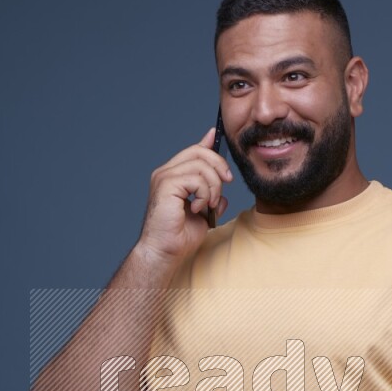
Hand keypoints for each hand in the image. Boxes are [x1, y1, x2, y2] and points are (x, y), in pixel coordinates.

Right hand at [137, 126, 233, 265]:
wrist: (164, 252)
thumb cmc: (179, 237)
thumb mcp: (203, 214)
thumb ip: (210, 199)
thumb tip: (224, 194)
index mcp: (172, 177)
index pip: (192, 151)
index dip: (208, 143)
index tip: (218, 138)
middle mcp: (166, 173)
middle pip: (198, 152)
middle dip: (219, 165)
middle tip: (227, 183)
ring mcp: (164, 178)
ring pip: (200, 165)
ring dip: (213, 186)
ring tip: (210, 205)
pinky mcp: (166, 185)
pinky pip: (195, 178)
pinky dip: (204, 194)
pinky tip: (199, 208)